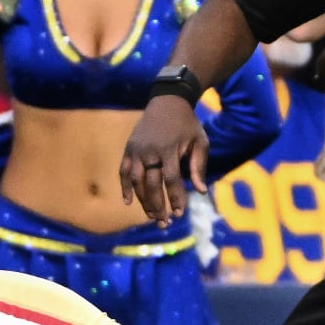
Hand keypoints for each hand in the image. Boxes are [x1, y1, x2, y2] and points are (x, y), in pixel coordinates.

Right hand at [119, 97, 207, 225]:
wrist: (167, 100)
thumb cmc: (187, 124)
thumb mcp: (200, 141)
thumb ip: (199, 166)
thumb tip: (201, 192)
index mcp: (169, 148)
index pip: (171, 179)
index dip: (175, 198)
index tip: (179, 214)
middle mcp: (150, 150)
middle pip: (151, 184)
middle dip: (158, 206)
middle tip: (164, 223)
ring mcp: (137, 150)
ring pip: (136, 181)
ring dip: (143, 201)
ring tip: (152, 216)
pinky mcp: (129, 149)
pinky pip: (123, 171)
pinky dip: (124, 187)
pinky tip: (128, 202)